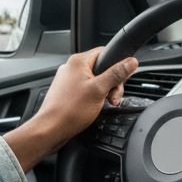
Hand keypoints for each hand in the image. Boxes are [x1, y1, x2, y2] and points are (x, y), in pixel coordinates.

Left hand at [3, 47, 136, 171]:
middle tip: (114, 97)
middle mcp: (72, 68)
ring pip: (95, 80)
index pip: (105, 52)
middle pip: (102, 68)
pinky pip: (87, 89)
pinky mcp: (67, 92)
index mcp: (78, 61)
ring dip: (105, 91)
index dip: (117, 64)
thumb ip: (116, 74)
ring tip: (106, 103)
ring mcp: (68, 80)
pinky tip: (96, 106)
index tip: (123, 77)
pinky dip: (95, 97)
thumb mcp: (100, 90)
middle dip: (112, 83)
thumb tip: (130, 62)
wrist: (51, 129)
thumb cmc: (69, 110)